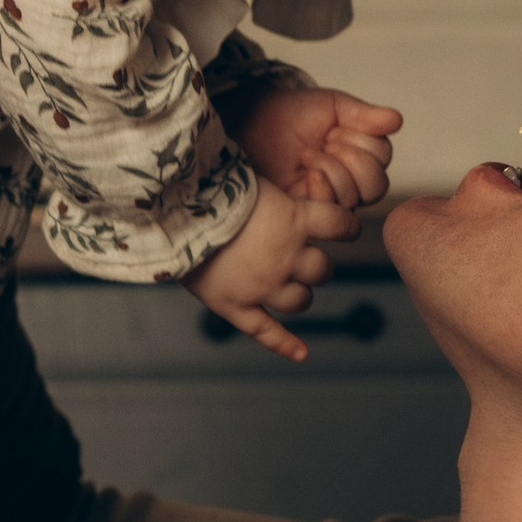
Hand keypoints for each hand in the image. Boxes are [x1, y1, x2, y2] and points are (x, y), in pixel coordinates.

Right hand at [185, 175, 352, 363]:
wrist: (174, 212)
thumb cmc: (206, 186)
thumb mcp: (248, 176)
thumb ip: (267, 189)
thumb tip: (267, 168)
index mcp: (294, 220)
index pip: (341, 225)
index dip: (347, 227)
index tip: (347, 228)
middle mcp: (286, 257)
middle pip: (322, 271)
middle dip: (317, 266)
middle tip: (306, 260)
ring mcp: (263, 286)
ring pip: (301, 301)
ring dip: (302, 294)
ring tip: (293, 288)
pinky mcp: (237, 306)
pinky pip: (267, 332)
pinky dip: (286, 345)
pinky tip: (301, 353)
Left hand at [236, 82, 402, 213]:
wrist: (251, 124)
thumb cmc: (289, 114)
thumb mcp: (330, 105)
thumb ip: (364, 114)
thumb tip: (397, 120)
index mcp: (359, 152)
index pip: (383, 156)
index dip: (363, 140)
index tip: (335, 127)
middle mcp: (350, 179)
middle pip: (377, 184)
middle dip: (353, 158)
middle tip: (327, 141)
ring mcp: (331, 198)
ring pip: (357, 197)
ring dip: (334, 170)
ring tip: (308, 155)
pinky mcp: (312, 212)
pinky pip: (335, 211)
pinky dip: (324, 186)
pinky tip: (306, 172)